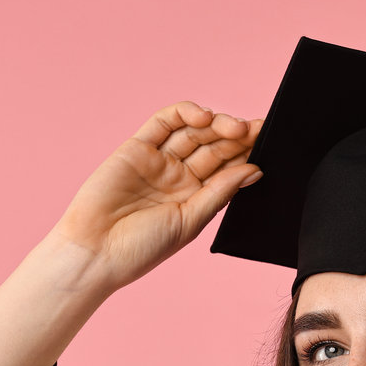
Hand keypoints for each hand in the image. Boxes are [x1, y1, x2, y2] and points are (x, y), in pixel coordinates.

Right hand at [47, 101, 262, 293]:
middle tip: (258, 130)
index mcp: (193, 198)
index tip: (269, 144)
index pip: (226, 168)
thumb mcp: (190, 222)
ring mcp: (157, 160)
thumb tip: (255, 169)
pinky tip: (205, 117)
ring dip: (218, 124)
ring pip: (193, 131)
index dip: (247, 154)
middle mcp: (177, 176)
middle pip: (213, 146)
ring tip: (237, 128)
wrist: (96, 252)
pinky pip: (165, 121)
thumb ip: (220, 193)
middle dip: (237, 137)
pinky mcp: (137, 147)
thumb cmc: (140, 248)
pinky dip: (186, 113)